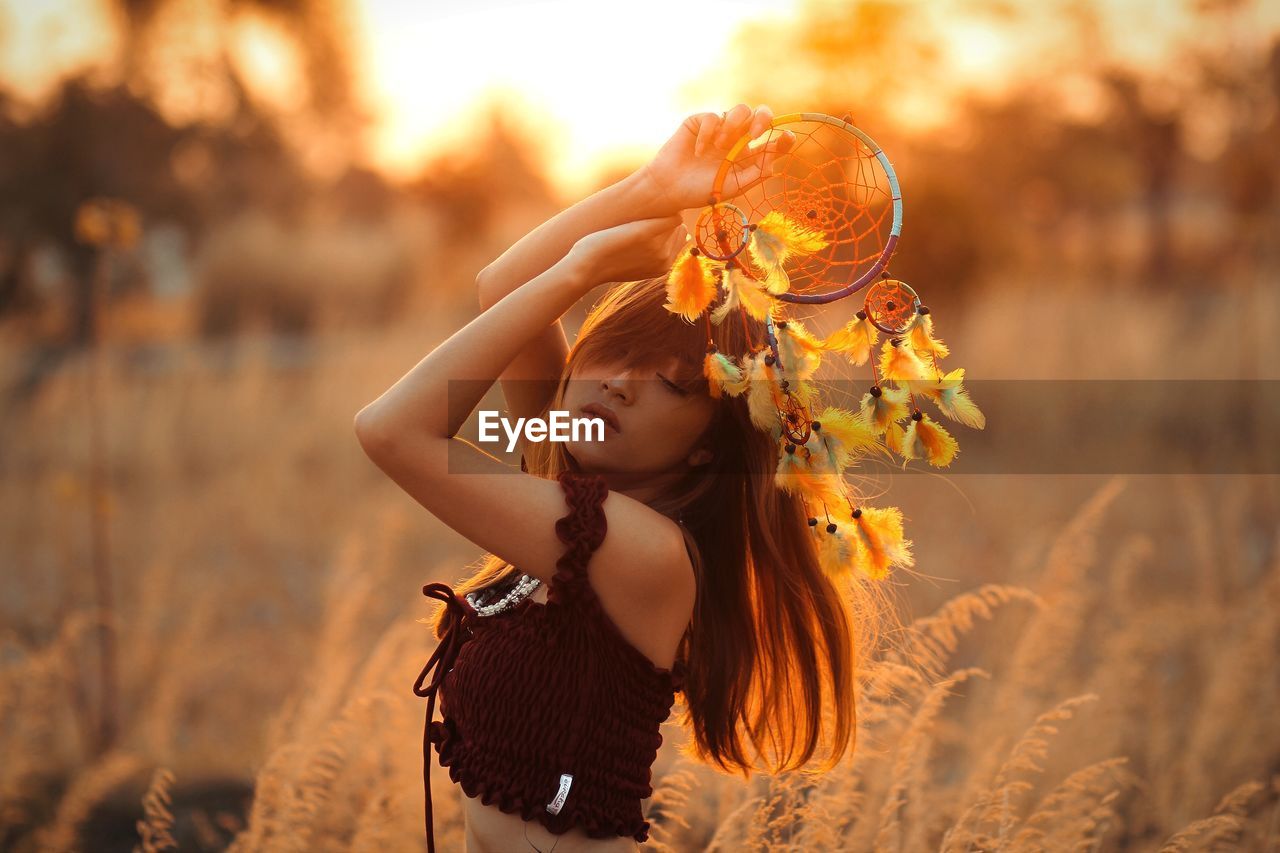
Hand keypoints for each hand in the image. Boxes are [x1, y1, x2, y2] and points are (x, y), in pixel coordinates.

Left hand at [570, 215, 686, 285]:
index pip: (683, 238)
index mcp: (664, 268)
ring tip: (642, 213)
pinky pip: (666, 214)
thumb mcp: (638, 263)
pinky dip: (657, 208)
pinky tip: (643, 206)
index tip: (652, 224)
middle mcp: (665, 259)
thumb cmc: (606, 263)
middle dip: (668, 220)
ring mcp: (658, 246)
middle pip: (681, 228)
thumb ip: (657, 253)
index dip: (669, 228)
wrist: (586, 267)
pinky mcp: (646, 232)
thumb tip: (684, 233)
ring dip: (663, 212)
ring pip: (675, 218)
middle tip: (647, 216)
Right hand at [634, 103, 795, 215]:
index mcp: (749, 156)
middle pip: (761, 116)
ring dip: (734, 125)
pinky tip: (699, 152)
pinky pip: (713, 116)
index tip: (787, 139)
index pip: (773, 142)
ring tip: (720, 146)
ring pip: (740, 110)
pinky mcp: (701, 121)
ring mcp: (721, 128)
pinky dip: (708, 134)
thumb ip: (755, 174)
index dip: (783, 139)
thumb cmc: (701, 191)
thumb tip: (775, 160)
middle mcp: (738, 139)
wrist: (669, 188)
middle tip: (755, 134)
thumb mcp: (732, 187)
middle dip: (763, 120)